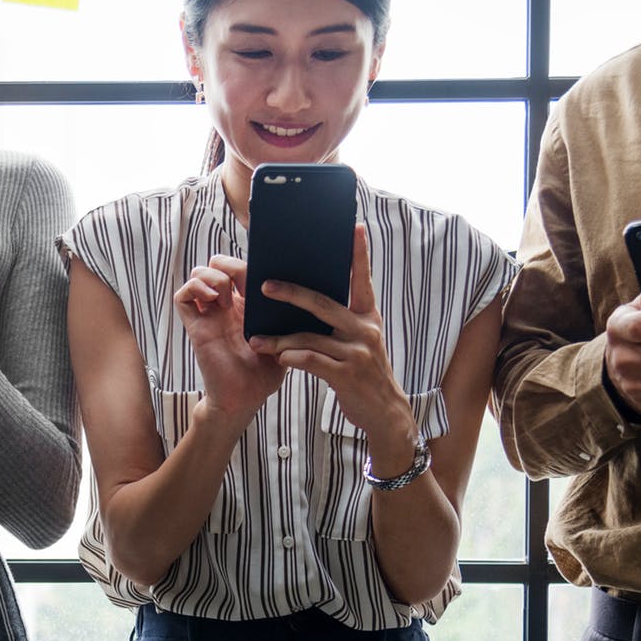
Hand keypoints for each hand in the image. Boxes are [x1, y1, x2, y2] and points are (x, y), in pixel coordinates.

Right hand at [172, 254, 284, 426]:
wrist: (246, 398)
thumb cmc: (265, 372)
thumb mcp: (285, 337)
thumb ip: (288, 315)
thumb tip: (304, 290)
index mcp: (246, 304)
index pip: (239, 267)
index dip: (246, 259)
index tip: (262, 263)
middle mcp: (225, 306)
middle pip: (216, 264)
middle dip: (228, 263)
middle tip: (242, 280)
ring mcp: (209, 315)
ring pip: (198, 274)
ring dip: (213, 277)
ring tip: (227, 296)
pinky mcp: (196, 327)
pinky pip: (183, 297)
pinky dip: (194, 289)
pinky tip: (213, 299)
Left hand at [249, 225, 417, 469]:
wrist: (384, 413)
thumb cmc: (364, 374)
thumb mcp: (361, 343)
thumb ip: (340, 324)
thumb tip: (306, 303)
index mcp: (368, 317)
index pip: (363, 280)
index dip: (359, 254)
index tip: (355, 227)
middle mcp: (365, 330)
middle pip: (323, 303)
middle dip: (291, 293)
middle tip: (264, 285)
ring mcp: (358, 352)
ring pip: (309, 337)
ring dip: (279, 339)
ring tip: (256, 339)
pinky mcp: (347, 374)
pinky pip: (311, 360)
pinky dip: (291, 358)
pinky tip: (277, 358)